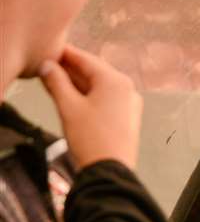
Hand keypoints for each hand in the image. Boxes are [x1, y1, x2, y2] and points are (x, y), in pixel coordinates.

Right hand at [36, 46, 141, 170]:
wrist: (109, 170)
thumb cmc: (90, 137)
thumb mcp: (68, 105)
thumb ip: (56, 81)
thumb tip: (47, 65)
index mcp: (115, 80)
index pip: (85, 58)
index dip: (64, 54)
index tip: (48, 50)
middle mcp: (127, 88)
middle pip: (94, 71)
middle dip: (70, 68)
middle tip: (48, 66)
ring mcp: (130, 104)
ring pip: (99, 86)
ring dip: (77, 82)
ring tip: (54, 80)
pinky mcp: (127, 118)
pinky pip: (105, 99)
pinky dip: (88, 95)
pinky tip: (72, 97)